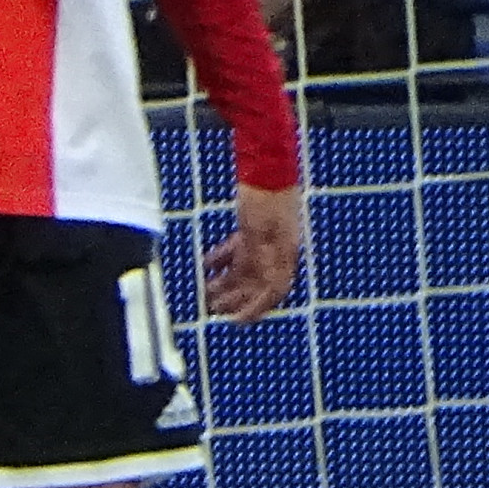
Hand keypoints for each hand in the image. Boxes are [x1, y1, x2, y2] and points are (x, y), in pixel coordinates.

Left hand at [204, 183, 302, 323]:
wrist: (267, 166)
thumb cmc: (265, 196)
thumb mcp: (259, 231)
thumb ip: (259, 259)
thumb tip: (264, 289)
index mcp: (283, 254)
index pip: (273, 292)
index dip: (256, 309)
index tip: (236, 322)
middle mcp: (276, 251)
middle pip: (256, 284)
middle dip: (234, 298)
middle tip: (211, 307)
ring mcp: (266, 240)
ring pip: (245, 269)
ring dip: (226, 282)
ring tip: (206, 292)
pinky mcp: (254, 228)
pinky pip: (238, 251)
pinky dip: (223, 260)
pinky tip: (207, 265)